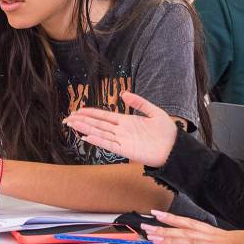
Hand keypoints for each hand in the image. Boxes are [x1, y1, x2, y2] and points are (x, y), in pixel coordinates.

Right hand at [63, 91, 179, 167]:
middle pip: (98, 124)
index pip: (104, 116)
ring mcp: (123, 141)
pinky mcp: (127, 151)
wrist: (176, 148)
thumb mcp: (154, 112)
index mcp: (126, 121)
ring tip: (72, 125)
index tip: (78, 110)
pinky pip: (110, 145)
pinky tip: (88, 137)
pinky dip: (99, 141)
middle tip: (67, 118)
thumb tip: (124, 93)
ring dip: (86, 129)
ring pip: (100, 133)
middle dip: (82, 121)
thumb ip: (139, 102)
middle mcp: (121, 131)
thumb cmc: (167, 132)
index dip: (90, 113)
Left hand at [139, 210, 243, 243]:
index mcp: (205, 230)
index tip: (156, 214)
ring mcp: (205, 242)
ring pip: (181, 238)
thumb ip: (204, 241)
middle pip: (178, 229)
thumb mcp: (219, 240)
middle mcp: (203, 234)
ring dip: (164, 236)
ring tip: (150, 236)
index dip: (170, 217)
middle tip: (145, 226)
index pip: (184, 222)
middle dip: (161, 227)